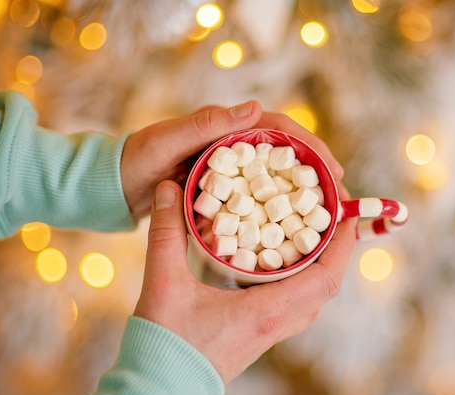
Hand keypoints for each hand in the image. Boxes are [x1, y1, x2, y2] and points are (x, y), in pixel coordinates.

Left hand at [120, 103, 344, 219]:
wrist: (113, 188)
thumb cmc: (135, 162)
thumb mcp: (167, 142)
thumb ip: (205, 124)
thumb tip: (255, 107)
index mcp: (224, 127)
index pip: (279, 129)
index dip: (310, 147)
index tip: (332, 169)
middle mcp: (233, 145)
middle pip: (285, 153)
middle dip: (316, 171)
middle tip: (341, 195)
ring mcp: (230, 168)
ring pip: (276, 176)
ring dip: (302, 191)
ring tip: (327, 212)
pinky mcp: (224, 189)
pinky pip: (259, 196)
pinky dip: (279, 208)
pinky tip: (294, 226)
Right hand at [134, 180, 355, 382]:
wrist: (158, 390)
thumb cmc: (163, 344)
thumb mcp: (163, 283)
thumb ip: (166, 232)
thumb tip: (168, 187)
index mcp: (266, 311)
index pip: (325, 278)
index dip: (343, 244)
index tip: (346, 213)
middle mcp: (276, 324)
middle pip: (325, 286)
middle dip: (334, 248)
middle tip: (327, 216)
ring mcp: (269, 333)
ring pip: (311, 298)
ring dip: (318, 265)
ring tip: (309, 234)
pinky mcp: (258, 336)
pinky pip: (294, 305)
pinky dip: (299, 279)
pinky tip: (277, 263)